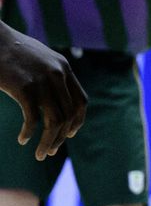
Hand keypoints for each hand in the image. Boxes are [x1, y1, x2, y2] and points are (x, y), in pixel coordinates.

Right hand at [0, 25, 86, 159]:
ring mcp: (43, 81)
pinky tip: (23, 139)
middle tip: (50, 151)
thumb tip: (56, 97)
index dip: (77, 121)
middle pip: (69, 114)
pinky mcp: (24, 88)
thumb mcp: (41, 59)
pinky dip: (29, 133)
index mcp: (65, 69)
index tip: (68, 135)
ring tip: (41, 154)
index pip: (81, 102)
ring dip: (48, 141)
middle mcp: (58, 75)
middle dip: (61, 137)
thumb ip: (52, 75)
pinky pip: (33, 118)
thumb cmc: (13, 51)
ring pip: (55, 121)